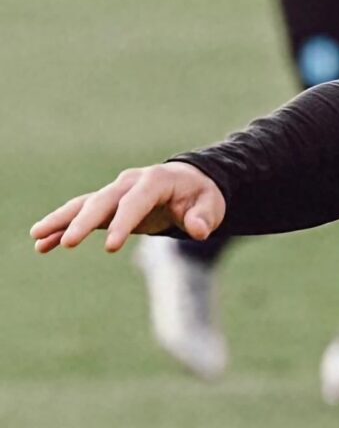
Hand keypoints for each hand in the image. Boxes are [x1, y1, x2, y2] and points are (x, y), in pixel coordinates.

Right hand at [31, 162, 225, 254]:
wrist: (189, 182)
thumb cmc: (201, 195)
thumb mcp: (211, 205)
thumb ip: (204, 217)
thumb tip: (198, 230)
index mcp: (155, 181)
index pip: (136, 202)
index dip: (123, 223)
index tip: (111, 247)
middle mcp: (129, 183)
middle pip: (102, 202)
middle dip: (85, 222)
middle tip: (68, 243)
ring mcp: (115, 192)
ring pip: (84, 205)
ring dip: (61, 220)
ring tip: (37, 237)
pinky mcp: (107, 204)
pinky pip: (81, 214)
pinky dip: (62, 226)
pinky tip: (42, 243)